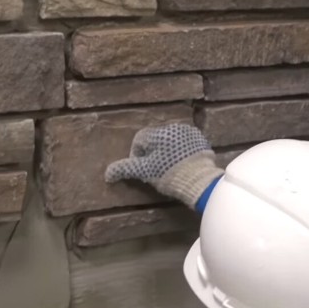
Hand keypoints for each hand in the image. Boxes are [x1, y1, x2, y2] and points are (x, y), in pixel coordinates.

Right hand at [105, 124, 223, 208]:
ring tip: (170, 169)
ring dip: (167, 152)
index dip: (137, 156)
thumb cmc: (169, 174)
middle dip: (153, 154)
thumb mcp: (144, 172)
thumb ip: (125, 169)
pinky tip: (183, 166)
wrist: (199, 180)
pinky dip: (181, 152)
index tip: (142, 170)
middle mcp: (172, 128)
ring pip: (171, 142)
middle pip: (155, 140)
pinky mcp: (201, 141)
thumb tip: (107, 173)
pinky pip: (185, 144)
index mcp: (157, 133)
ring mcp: (189, 133)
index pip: (139, 140)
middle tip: (156, 171)